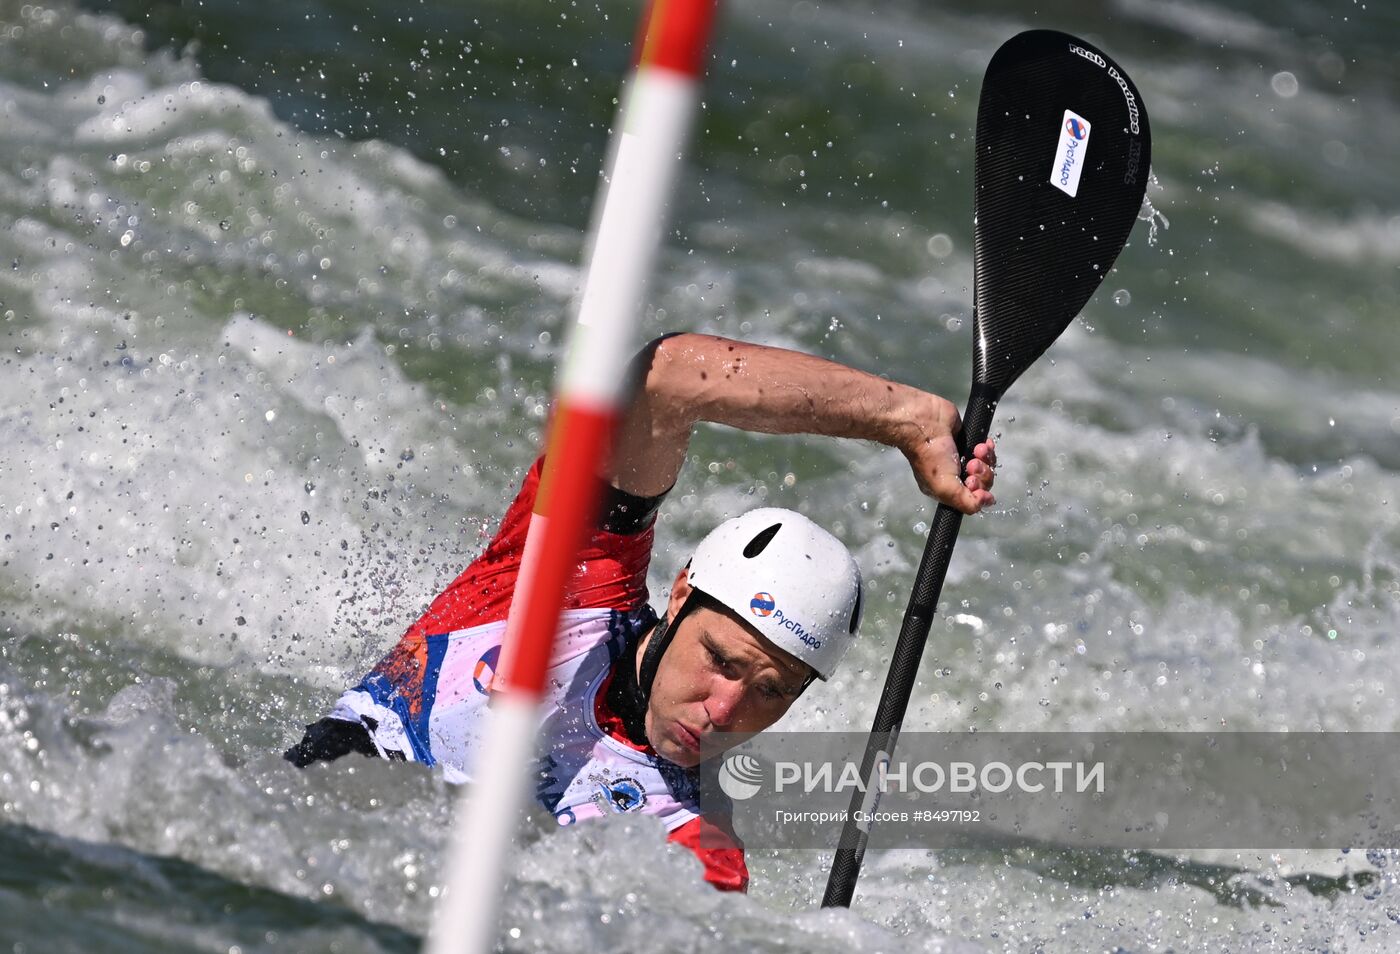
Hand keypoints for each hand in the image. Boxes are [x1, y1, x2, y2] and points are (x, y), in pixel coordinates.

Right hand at [898, 395, 996, 514]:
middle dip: (982, 475)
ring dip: (986, 461)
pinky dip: (988, 450)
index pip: (971, 499)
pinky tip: (982, 445)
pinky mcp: (968, 443)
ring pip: (986, 468)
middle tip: (972, 466)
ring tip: (976, 452)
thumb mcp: (946, 488)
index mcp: (945, 489)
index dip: (979, 494)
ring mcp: (962, 459)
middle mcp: (954, 476)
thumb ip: (966, 502)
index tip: (973, 484)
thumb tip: (983, 504)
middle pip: (982, 484)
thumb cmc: (930, 456)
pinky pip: (987, 452)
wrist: (926, 424)